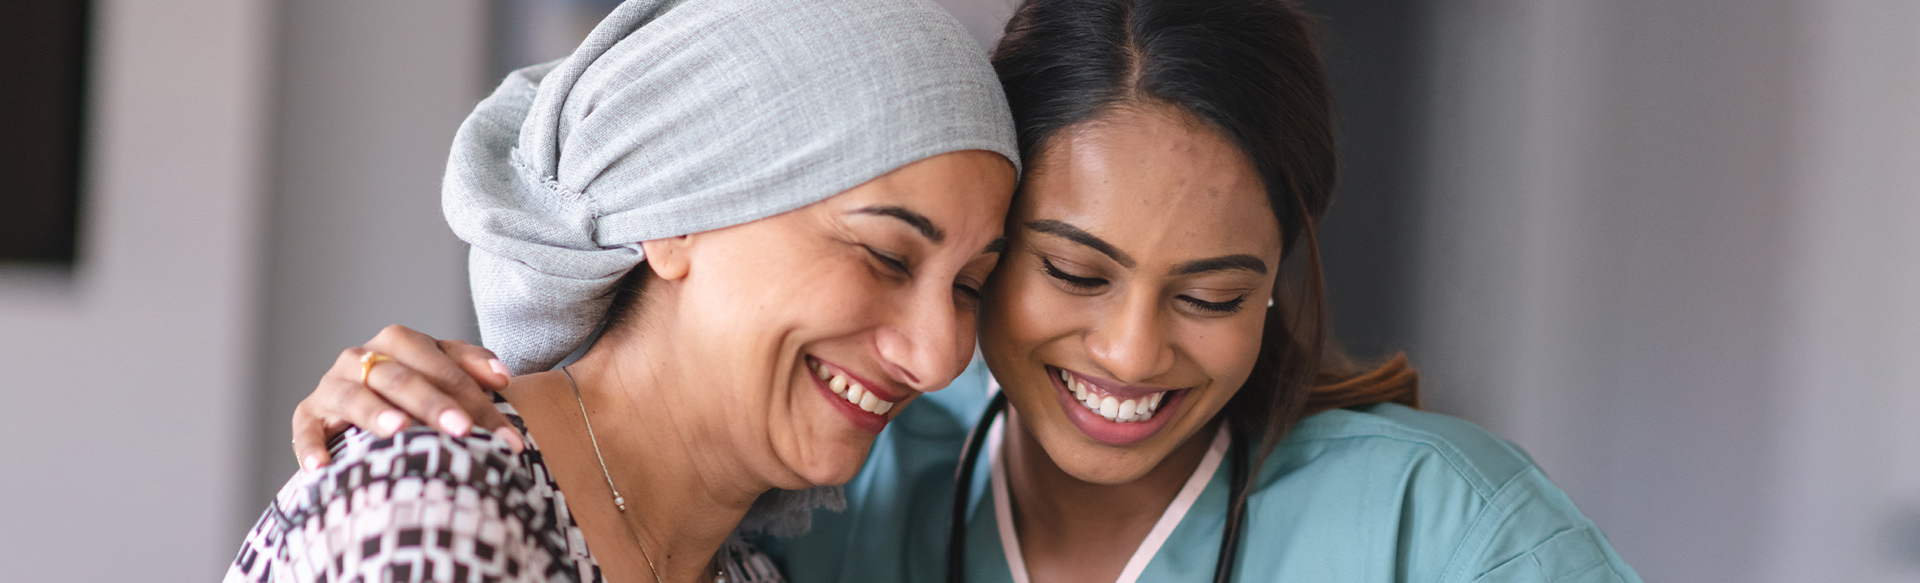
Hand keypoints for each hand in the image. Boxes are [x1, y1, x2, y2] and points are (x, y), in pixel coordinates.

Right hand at [290, 324, 522, 469]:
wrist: (371, 401)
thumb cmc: (419, 387)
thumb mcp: (446, 369)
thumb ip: (474, 365)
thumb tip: (502, 378)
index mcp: (400, 341)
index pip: (443, 367)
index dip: (477, 399)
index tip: (507, 436)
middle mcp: (363, 357)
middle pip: (402, 378)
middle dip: (435, 404)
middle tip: (464, 430)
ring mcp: (333, 384)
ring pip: (355, 396)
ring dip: (375, 413)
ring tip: (399, 429)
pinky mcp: (309, 413)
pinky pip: (305, 427)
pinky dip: (311, 446)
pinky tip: (321, 467)